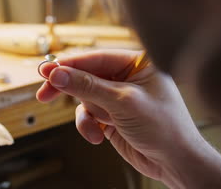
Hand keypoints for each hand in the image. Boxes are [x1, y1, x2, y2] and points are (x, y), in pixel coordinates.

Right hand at [36, 50, 220, 187]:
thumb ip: (88, 87)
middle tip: (44, 93)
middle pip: (86, 76)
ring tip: (93, 129)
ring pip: (84, 98)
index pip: (96, 58)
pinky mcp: (112, 115)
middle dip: (68, 88)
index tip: (46, 71)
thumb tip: (58, 74)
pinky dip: (89, 126)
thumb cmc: (164, 127)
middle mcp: (127, 77)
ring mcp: (118, 97)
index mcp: (137, 63)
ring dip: (85, 115)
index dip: (69, 64)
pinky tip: (98, 137)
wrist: (176, 162)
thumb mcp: (123, 103)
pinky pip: (89, 115)